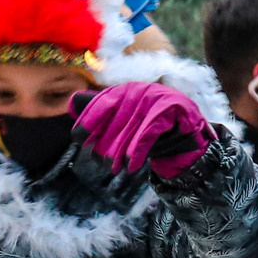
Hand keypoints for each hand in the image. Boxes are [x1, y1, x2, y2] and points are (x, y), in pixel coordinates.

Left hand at [69, 82, 211, 179]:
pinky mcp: (173, 108)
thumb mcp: (124, 120)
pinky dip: (139, 149)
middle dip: (106, 143)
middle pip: (116, 119)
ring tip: (114, 168)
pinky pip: (150, 131)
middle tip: (99, 162)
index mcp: (126, 89)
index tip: (78, 138)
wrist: (186, 135)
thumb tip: (71, 103)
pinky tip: (131, 164)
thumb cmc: (151, 127)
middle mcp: (139, 90)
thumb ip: (100, 111)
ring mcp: (157, 97)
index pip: (102, 102)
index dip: (88, 120)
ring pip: (132, 127)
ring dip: (121, 151)